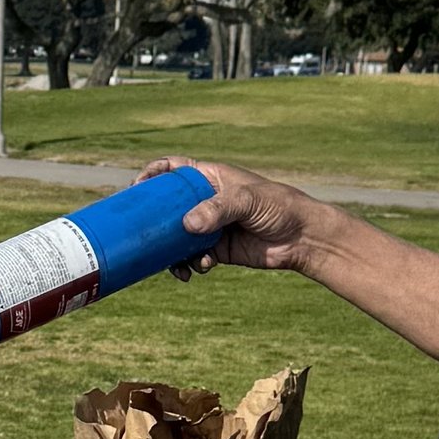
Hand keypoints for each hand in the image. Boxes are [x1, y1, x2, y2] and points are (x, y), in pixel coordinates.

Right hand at [147, 156, 326, 275]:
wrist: (302, 239)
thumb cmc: (279, 207)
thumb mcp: (248, 200)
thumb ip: (218, 209)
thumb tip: (188, 225)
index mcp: (210, 178)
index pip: (173, 169)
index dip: (151, 175)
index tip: (136, 188)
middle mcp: (205, 201)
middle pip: (167, 207)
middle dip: (153, 221)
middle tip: (141, 234)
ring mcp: (209, 226)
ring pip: (176, 237)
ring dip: (169, 251)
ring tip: (175, 263)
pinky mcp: (216, 250)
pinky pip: (191, 257)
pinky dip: (189, 265)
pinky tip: (199, 269)